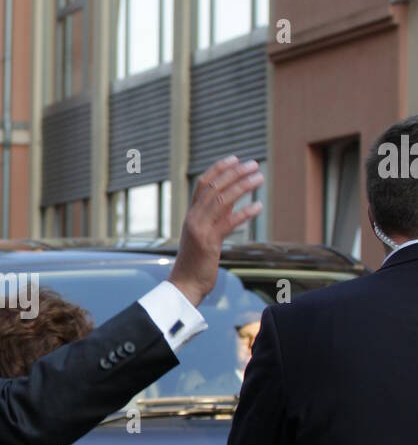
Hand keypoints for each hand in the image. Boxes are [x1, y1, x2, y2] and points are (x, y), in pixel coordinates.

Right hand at [169, 156, 263, 308]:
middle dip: (235, 173)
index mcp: (191, 215)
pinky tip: (258, 206)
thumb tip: (232, 202)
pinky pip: (229, 222)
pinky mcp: (208, 243)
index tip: (235, 159)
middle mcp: (193, 218)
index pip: (203, 184)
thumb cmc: (196, 262)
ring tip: (259, 177)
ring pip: (222, 200)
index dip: (219, 169)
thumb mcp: (203, 235)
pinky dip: (245, 212)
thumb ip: (214, 218)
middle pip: (215, 187)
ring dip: (243, 186)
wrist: (184, 285)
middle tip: (254, 164)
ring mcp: (199, 229)